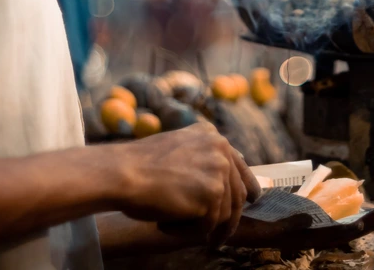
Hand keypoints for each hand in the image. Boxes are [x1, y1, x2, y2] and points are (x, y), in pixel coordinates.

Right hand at [113, 122, 260, 243]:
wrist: (122, 173)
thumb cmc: (139, 165)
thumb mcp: (177, 150)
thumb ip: (202, 159)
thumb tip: (226, 179)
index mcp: (211, 135)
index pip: (238, 166)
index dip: (245, 187)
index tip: (250, 201)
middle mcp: (220, 148)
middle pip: (237, 193)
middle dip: (229, 219)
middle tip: (218, 238)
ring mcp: (219, 170)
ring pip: (223, 213)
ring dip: (201, 227)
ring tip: (171, 228)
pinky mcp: (213, 194)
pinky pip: (207, 225)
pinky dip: (185, 232)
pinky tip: (164, 227)